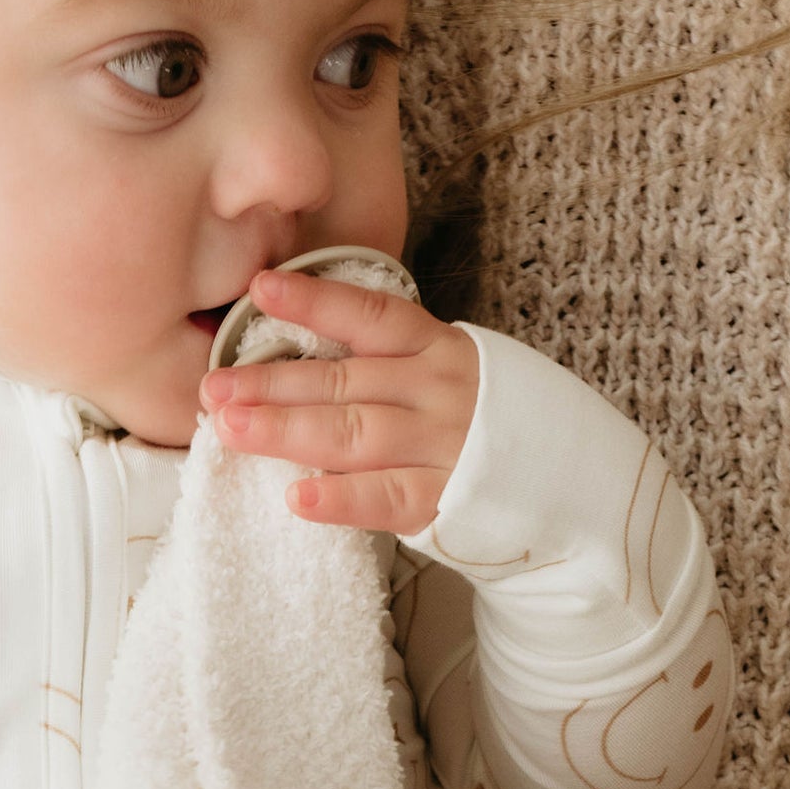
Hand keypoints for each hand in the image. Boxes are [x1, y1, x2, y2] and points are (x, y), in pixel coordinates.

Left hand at [197, 267, 478, 535]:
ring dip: (286, 430)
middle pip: (343, 380)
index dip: (314, 301)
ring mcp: (445, 445)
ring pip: (353, 433)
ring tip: (230, 429)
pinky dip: (342, 498)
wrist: (576, 484)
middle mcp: (440, 390)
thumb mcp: (451, 376)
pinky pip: (388, 498)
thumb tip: (300, 370)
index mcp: (439, 350)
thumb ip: (391, 368)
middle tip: (213, 388)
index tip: (259, 288)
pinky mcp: (448, 500)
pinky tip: (297, 497)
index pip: (370, 317)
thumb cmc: (494, 426)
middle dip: (271, 382)